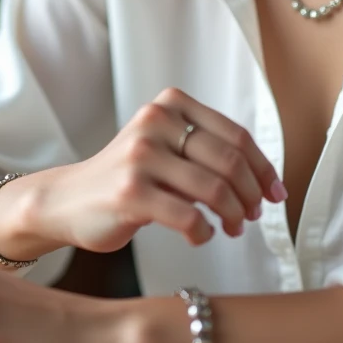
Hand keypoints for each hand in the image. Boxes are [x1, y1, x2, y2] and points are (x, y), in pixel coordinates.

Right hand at [34, 87, 285, 252]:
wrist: (67, 200)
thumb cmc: (126, 178)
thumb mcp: (163, 147)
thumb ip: (204, 150)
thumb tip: (262, 179)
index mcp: (169, 105)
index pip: (235, 135)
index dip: (263, 168)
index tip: (275, 193)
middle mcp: (154, 123)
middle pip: (229, 161)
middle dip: (251, 194)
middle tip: (253, 215)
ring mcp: (140, 156)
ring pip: (214, 189)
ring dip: (233, 215)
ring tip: (232, 228)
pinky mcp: (130, 192)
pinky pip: (189, 217)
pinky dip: (204, 233)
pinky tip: (200, 236)